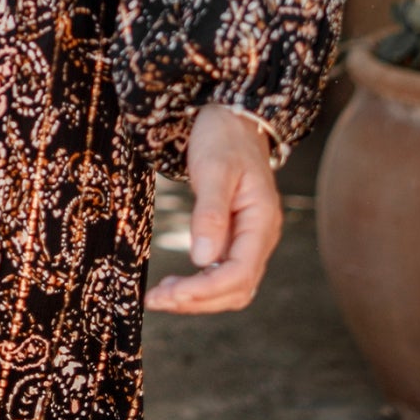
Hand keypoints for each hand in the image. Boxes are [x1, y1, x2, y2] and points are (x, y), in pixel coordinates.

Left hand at [145, 105, 282, 315]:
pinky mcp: (236, 237)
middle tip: (157, 299)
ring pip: (232, 287)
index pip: (239, 273)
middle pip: (237, 289)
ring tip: (161, 296)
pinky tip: (177, 284)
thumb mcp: (214, 170)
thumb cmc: (223, 139)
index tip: (170, 294)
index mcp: (262, 222)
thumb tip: (200, 260)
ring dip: (199, 298)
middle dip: (198, 300)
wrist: (231, 118)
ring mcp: (250, 239)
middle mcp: (261, 237)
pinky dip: (201, 285)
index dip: (205, 290)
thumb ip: (209, 214)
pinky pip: (223, 273)